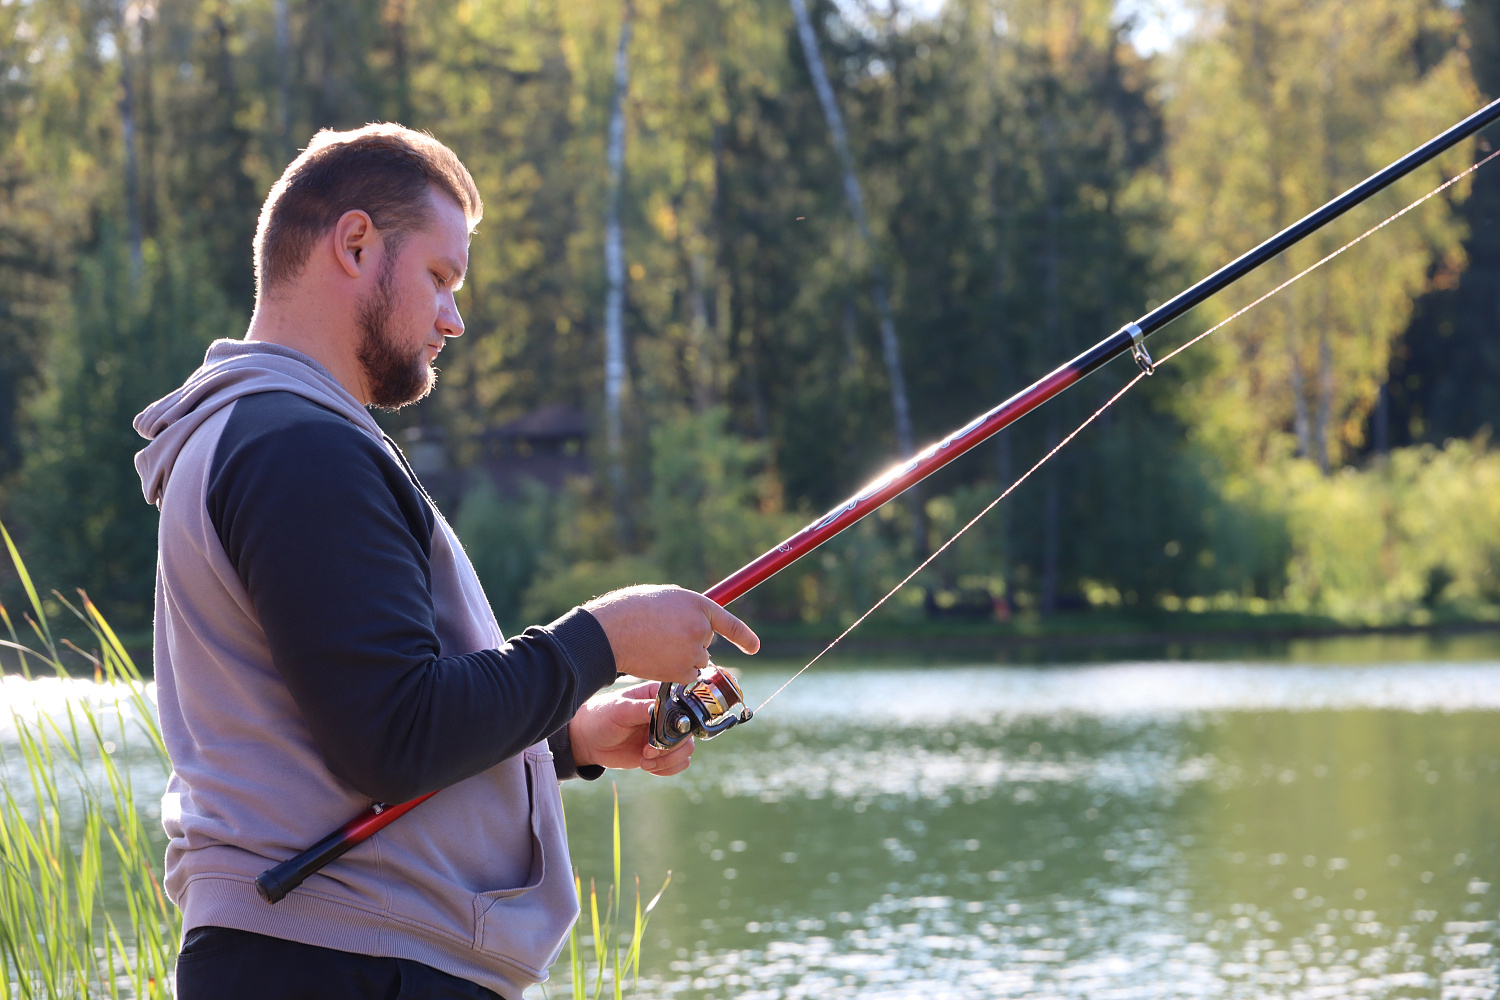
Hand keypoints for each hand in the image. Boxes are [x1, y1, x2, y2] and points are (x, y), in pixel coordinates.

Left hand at [569, 682, 694, 775]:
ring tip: (645, 761)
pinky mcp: (661, 753)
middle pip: (688, 732)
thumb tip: (658, 708)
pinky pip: (679, 763)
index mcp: (658, 697)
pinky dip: (668, 769)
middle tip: (647, 752)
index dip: (678, 723)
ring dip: (668, 760)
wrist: (588, 741)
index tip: (660, 734)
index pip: (683, 707)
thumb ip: (640, 708)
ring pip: (686, 749)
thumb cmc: (601, 717)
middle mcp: (666, 716)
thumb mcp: (619, 709)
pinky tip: (648, 767)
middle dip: (670, 747)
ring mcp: (665, 735)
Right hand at [584, 584, 758, 685]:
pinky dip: (675, 673)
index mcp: (698, 604)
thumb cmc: (631, 610)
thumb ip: (686, 610)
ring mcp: (693, 651)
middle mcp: (701, 627)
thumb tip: (696, 623)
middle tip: (663, 636)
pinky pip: (687, 677)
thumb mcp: (665, 598)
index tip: (755, 648)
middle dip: (691, 642)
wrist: (611, 631)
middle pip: (707, 643)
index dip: (744, 636)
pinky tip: (657, 661)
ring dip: (682, 658)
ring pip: (696, 661)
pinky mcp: (683, 671)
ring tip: (656, 647)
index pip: (730, 622)